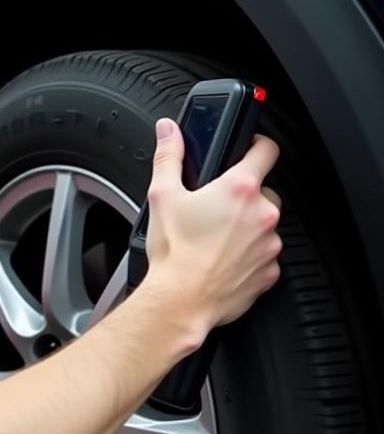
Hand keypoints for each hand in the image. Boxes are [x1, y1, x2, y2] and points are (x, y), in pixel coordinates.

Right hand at [143, 118, 282, 331]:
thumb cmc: (174, 253)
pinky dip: (249, 254)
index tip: (248, 149)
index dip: (257, 144)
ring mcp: (270, 243)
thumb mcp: (162, 195)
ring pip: (264, 224)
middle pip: (264, 190)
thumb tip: (168, 132)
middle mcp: (262, 213)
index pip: (266, 149)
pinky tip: (222, 258)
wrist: (181, 301)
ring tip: (215, 238)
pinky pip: (264, 255)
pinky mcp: (270, 271)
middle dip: (243, 195)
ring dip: (246, 226)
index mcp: (239, 188)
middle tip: (215, 207)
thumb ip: (169, 157)